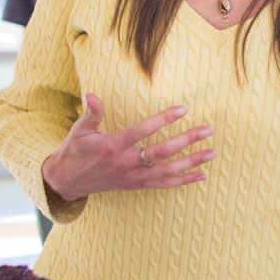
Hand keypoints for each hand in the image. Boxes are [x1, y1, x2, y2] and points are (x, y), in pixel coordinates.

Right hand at [42, 94, 215, 201]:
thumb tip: (92, 95)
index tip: (183, 108)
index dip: (163, 119)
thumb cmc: (75, 151)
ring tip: (213, 153)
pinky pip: (164, 184)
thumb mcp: (79, 130)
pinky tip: (201, 175)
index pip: (143, 131)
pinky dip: (184, 181)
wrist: (67, 182)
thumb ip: (91, 113)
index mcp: (114, 146)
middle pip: (162, 152)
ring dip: (192, 162)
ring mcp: (133, 176)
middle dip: (187, 140)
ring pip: (168, 171)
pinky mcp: (137, 185)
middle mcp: (126, 163)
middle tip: (208, 129)